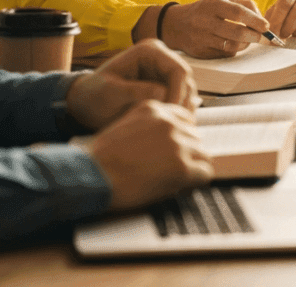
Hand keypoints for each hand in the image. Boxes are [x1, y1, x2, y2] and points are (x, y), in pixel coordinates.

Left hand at [66, 39, 199, 130]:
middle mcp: (161, 58)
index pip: (178, 70)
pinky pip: (180, 101)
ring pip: (187, 93)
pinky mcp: (165, 87)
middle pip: (186, 82)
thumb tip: (163, 93)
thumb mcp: (110, 93)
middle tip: (173, 127)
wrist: (85, 105)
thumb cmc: (93, 96)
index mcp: (149, 51)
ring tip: (171, 130)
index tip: (170, 114)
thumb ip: (135, 91)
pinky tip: (168, 128)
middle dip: (181, 104)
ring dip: (182, 112)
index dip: (178, 93)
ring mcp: (164, 73)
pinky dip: (177, 115)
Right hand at [82, 101, 213, 210]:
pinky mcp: (181, 166)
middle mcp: (169, 122)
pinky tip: (183, 186)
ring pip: (202, 154)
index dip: (180, 137)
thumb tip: (169, 139)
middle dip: (186, 152)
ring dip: (192, 166)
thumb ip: (148, 126)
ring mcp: (177, 143)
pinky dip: (197, 181)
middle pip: (195, 137)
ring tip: (175, 179)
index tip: (174, 149)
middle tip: (172, 168)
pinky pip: (205, 173)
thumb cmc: (99, 157)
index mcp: (154, 109)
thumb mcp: (124, 125)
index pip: (184, 119)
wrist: (90, 175)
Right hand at [159, 0, 273, 57]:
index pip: (237, 12)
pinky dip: (234, 50)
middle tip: (263, 36)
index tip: (266, 26)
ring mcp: (201, 39)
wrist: (174, 25)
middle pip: (237, 32)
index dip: (255, 20)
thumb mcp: (218, 0)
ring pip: (232, 46)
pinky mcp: (201, 52)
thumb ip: (241, 4)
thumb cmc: (204, 11)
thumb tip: (261, 17)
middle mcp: (204, 22)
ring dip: (246, 44)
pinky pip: (224, 54)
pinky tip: (235, 44)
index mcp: (211, 5)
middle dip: (255, 36)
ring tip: (249, 39)